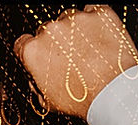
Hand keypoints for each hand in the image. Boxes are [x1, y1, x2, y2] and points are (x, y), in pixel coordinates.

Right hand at [15, 5, 137, 118]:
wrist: (114, 91)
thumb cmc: (81, 98)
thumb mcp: (47, 101)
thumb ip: (36, 83)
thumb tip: (37, 77)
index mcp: (33, 51)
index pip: (23, 43)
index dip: (33, 51)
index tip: (41, 56)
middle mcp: (51, 31)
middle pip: (47, 30)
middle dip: (56, 42)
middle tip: (70, 59)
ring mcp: (75, 20)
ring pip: (70, 19)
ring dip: (76, 30)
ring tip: (88, 49)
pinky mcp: (99, 13)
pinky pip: (93, 10)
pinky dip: (95, 20)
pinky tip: (99, 36)